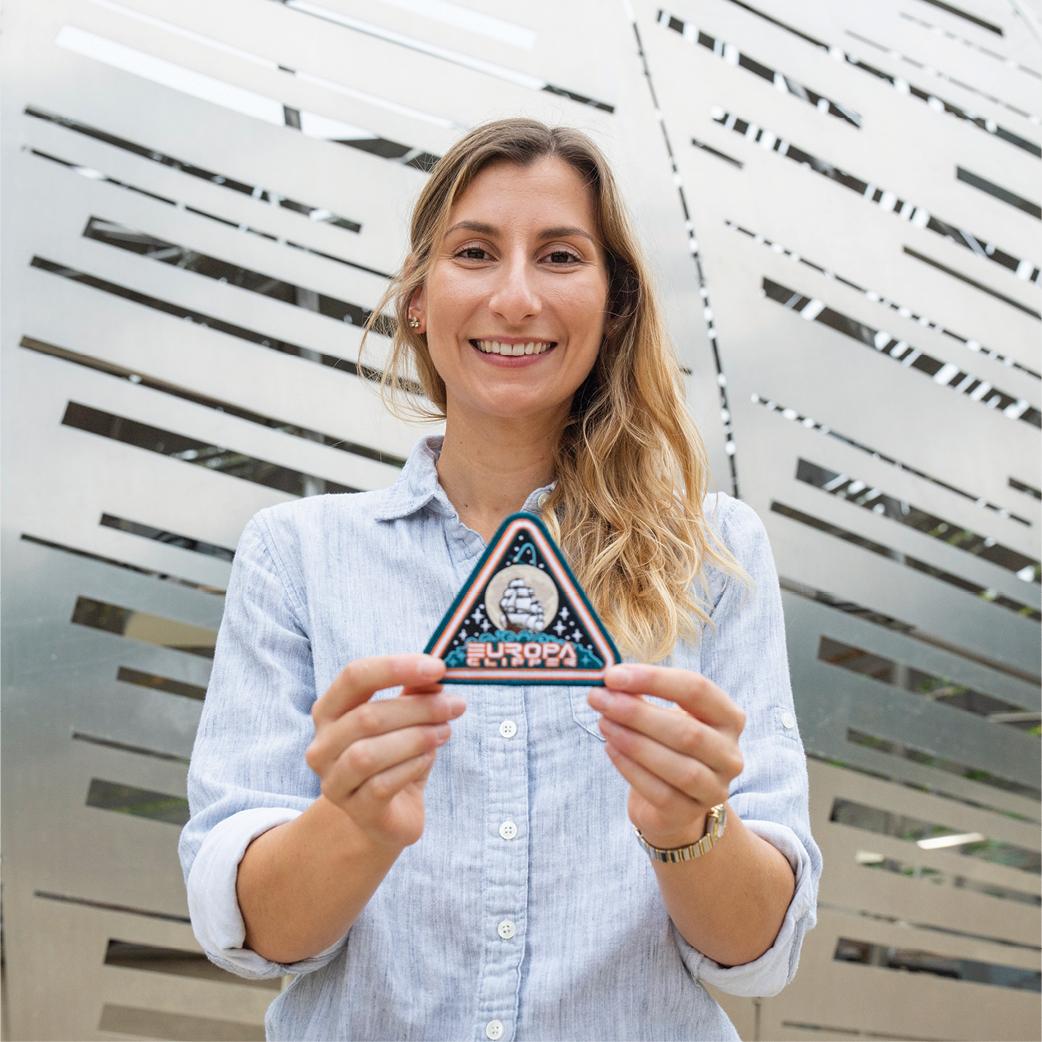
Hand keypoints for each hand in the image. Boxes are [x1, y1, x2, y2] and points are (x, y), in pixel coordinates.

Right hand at [306, 654, 464, 849]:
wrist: (388, 814)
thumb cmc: (396, 756)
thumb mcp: (407, 718)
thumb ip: (415, 693)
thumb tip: (435, 674)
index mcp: (330, 710)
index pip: (354, 676)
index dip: (396, 667)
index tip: (438, 667)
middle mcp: (322, 744)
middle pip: (367, 716)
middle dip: (418, 708)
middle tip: (454, 705)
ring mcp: (334, 780)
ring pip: (369, 753)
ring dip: (416, 738)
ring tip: (444, 731)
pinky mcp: (356, 810)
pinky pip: (382, 784)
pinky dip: (412, 766)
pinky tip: (429, 757)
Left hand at [587, 664, 744, 848]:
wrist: (672, 802)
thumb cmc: (667, 745)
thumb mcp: (663, 715)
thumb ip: (640, 695)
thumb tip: (608, 678)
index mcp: (728, 718)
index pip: (697, 690)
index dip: (654, 679)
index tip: (613, 676)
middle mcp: (729, 754)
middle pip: (686, 731)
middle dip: (637, 713)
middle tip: (600, 699)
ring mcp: (715, 788)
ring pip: (677, 765)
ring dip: (633, 741)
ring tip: (603, 723)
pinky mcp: (690, 813)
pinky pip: (660, 792)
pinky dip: (631, 767)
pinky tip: (611, 748)